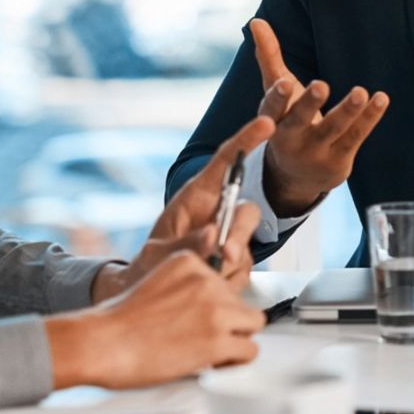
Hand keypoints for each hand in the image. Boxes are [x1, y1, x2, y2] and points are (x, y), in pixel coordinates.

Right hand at [50, 251, 264, 387]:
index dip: (216, 306)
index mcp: (189, 261)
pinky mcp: (217, 340)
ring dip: (235, 341)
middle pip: (240, 303)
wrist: (102, 343)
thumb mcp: (155, 282)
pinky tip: (215, 363)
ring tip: (210, 352)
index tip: (200, 319)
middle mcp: (206, 280)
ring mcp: (215, 310)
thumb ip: (186, 286)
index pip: (224, 282)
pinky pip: (249, 351)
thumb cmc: (119, 322)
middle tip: (203, 340)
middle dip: (227, 324)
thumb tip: (211, 305)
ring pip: (252, 325)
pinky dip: (236, 362)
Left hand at [94, 116, 274, 300]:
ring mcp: (229, 238)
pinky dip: (226, 282)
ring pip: (246, 244)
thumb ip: (183, 244)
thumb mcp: (156, 251)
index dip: (246, 140)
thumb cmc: (149, 263)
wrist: (148, 290)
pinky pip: (243, 272)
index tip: (266, 123)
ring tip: (195, 276)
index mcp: (198, 196)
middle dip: (238, 232)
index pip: (226, 161)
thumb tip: (212, 238)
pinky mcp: (236, 263)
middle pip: (245, 210)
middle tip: (223, 254)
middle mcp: (218, 214)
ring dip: (227, 264)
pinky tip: (203, 284)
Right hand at [249, 19, 388, 217]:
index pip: (272, 108)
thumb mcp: (275, 92)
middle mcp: (292, 139)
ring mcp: (316, 152)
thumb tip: (256, 20)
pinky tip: (381, 99)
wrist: (296, 177)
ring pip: (333, 129)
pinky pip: (356, 136)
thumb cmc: (286, 121)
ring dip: (347, 110)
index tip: (284, 84)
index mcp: (273, 120)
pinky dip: (368, 118)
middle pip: (300, 121)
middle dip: (309, 104)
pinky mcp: (339, 159)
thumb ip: (268, 57)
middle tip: (321, 85)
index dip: (278, 97)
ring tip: (360, 91)